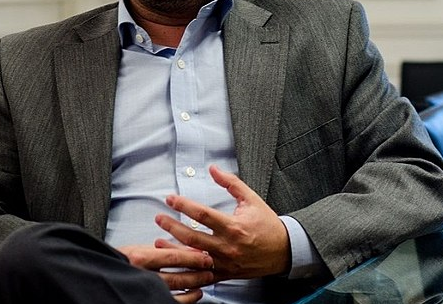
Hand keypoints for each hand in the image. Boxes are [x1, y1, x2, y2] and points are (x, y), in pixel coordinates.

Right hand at [117, 244, 213, 301]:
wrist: (105, 274)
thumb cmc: (124, 259)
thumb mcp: (140, 249)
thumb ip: (162, 249)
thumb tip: (189, 249)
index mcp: (141, 258)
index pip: (173, 257)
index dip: (193, 257)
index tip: (206, 256)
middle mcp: (143, 275)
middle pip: (178, 275)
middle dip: (198, 272)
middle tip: (210, 268)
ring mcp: (146, 289)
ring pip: (176, 291)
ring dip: (195, 286)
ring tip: (205, 281)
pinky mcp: (149, 299)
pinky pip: (172, 302)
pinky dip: (187, 299)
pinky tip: (195, 294)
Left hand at [154, 165, 290, 279]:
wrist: (284, 250)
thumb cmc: (267, 223)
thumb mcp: (251, 199)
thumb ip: (231, 183)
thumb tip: (213, 168)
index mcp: (234, 226)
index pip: (202, 214)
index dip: (183, 205)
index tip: (170, 198)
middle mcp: (228, 246)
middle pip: (192, 236)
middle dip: (172, 226)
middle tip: (158, 218)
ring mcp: (226, 262)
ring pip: (194, 257)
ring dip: (174, 249)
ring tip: (158, 240)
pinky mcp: (226, 273)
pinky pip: (203, 274)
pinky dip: (187, 269)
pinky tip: (175, 263)